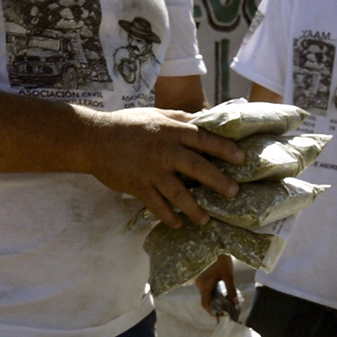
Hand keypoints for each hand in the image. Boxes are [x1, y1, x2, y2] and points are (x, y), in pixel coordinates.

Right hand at [79, 108, 242, 226]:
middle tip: (234, 192)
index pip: (203, 139)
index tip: (241, 158)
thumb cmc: (127, 124)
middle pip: (197, 167)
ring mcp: (150, 170)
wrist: (94, 139)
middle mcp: (164, 151)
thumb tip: (204, 120)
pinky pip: (156, 205)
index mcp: (170, 130)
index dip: (224, 148)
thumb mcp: (155, 114)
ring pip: (178, 192)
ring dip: (194, 208)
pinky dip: (168, 216)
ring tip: (206, 219)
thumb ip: (180, 118)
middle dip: (218, 181)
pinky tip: (178, 222)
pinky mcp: (137, 186)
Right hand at [194, 254, 239, 315]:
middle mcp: (200, 284)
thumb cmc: (222, 261)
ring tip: (223, 305)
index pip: (205, 302)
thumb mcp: (228, 275)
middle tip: (224, 311)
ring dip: (213, 302)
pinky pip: (205, 291)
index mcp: (205, 284)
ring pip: (205, 296)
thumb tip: (235, 303)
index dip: (211, 311)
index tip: (219, 315)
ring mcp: (200, 281)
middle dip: (213, 307)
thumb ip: (231, 289)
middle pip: (204, 300)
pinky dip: (212, 296)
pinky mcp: (202, 279)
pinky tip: (220, 296)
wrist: (215, 248)